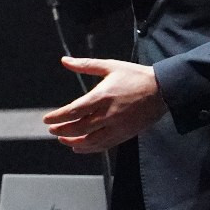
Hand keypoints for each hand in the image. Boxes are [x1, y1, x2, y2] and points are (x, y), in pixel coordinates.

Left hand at [43, 57, 165, 153]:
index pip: (74, 111)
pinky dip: (89, 148)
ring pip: (90, 140)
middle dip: (62, 130)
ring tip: (63, 140)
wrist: (163, 90)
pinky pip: (104, 145)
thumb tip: (64, 61)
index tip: (47, 119)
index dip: (58, 117)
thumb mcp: (110, 66)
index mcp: (102, 96)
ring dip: (73, 142)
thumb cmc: (136, 76)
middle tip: (52, 130)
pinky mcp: (125, 134)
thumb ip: (85, 64)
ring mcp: (117, 126)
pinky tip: (80, 147)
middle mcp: (108, 114)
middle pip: (79, 128)